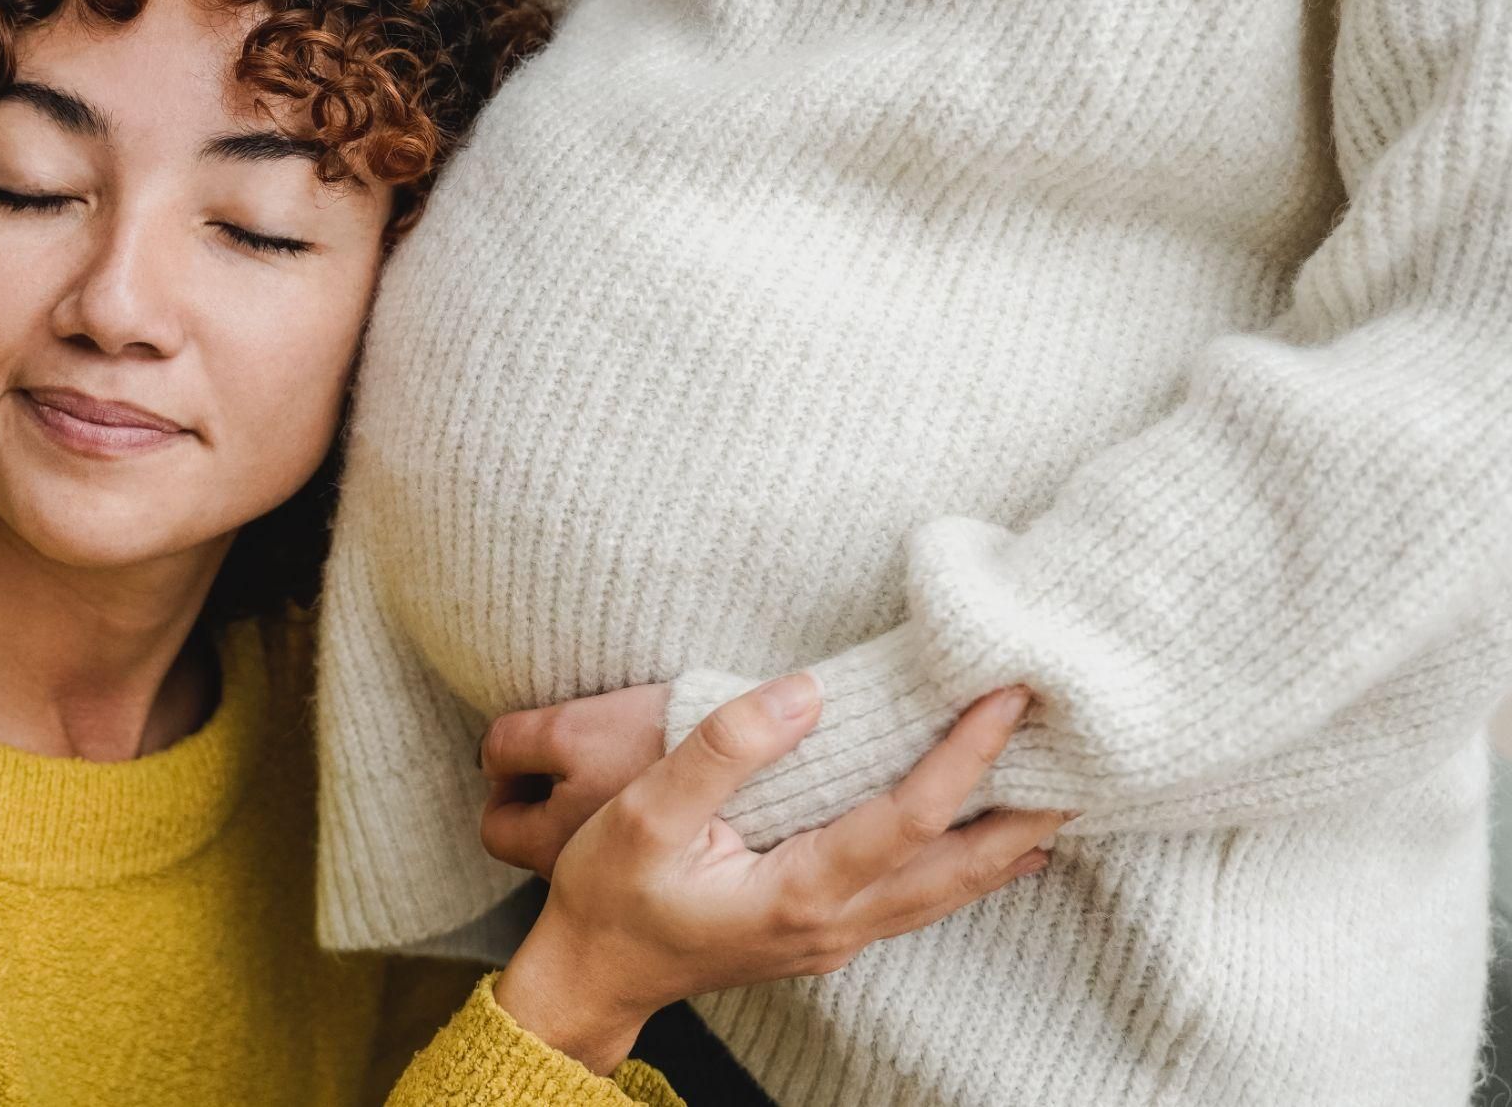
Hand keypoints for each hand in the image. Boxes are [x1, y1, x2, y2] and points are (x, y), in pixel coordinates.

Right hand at [492, 676, 1065, 1074]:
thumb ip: (723, 750)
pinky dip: (971, 866)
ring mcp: (836, 937)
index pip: (909, 817)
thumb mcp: (644, 814)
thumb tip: (805, 694)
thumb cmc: (609, 896)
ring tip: (1061, 793)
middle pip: (958, 867)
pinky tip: (997, 847)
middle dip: (1024, 808)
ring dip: (1009, 843)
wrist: (590, 977)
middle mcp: (836, 924)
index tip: (1006, 696)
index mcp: (799, 892)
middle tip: (1082, 749)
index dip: (965, 755)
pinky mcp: (826, 933)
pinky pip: (922, 898)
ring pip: (949, 891)